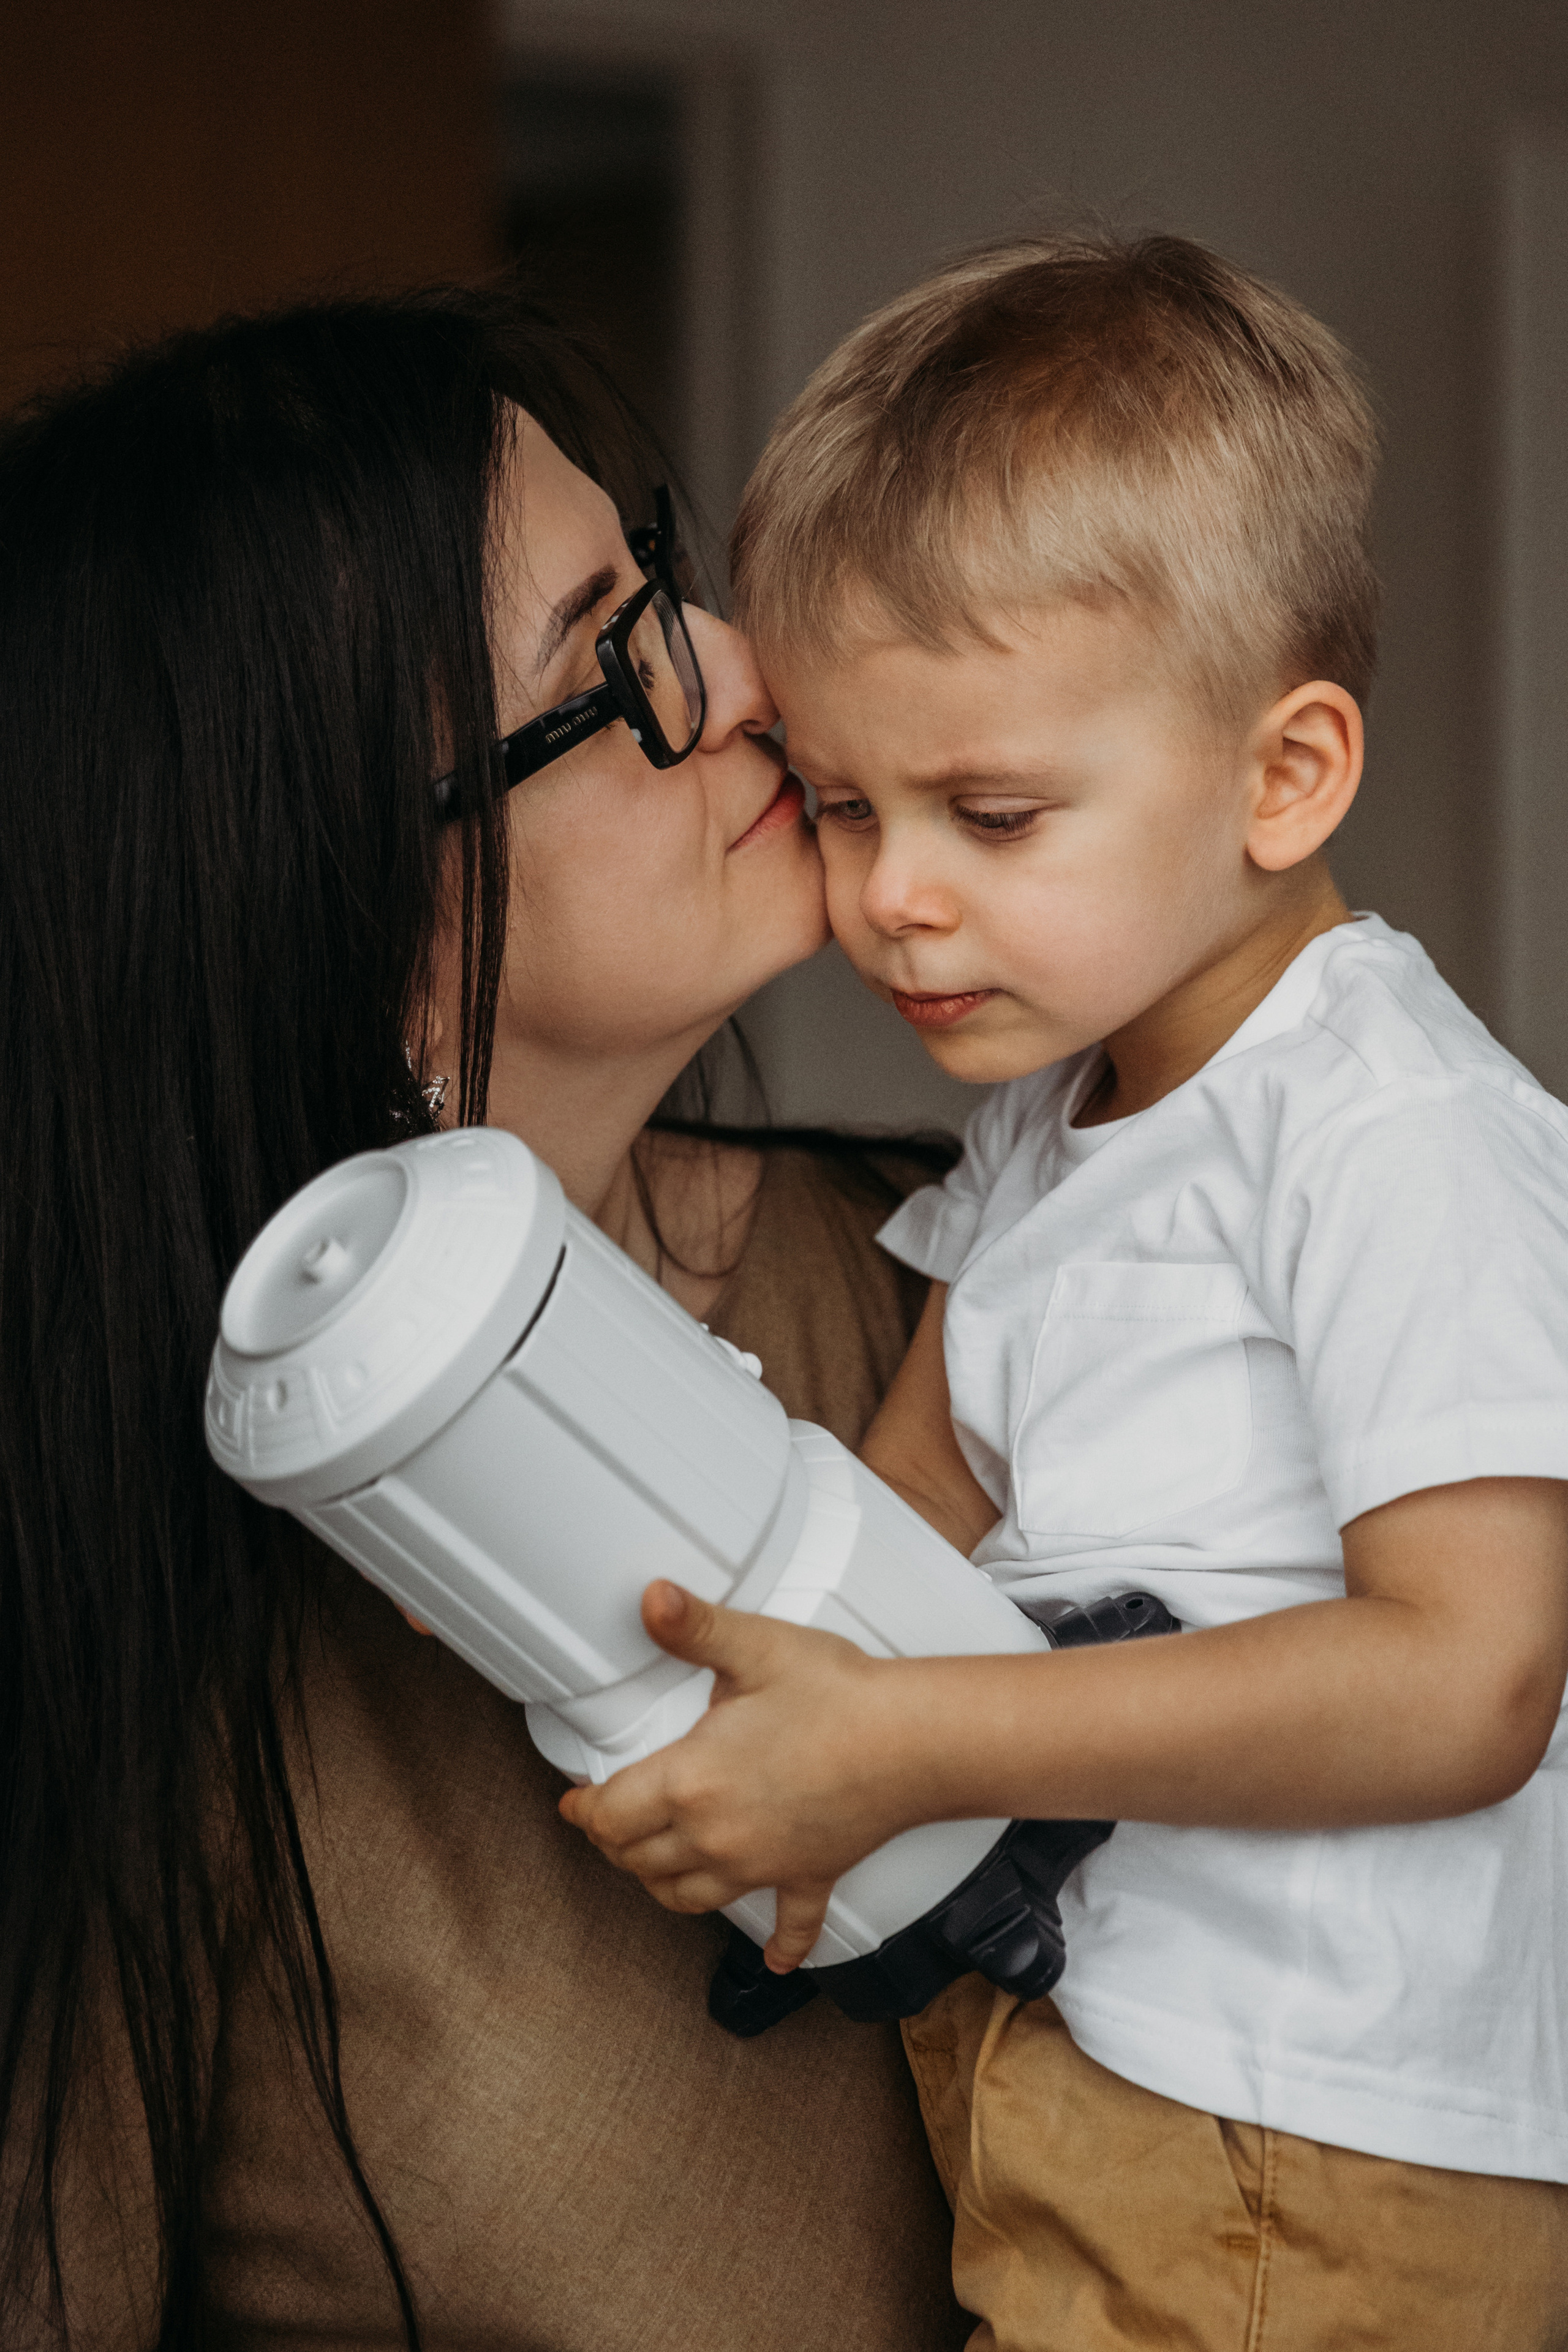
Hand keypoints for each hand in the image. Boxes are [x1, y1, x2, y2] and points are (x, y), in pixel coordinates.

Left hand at [559, 1581, 911, 1970]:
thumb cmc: (838, 1695)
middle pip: (639, 1860)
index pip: (612, 1813)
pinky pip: (790, 1925)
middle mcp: (717, 1837)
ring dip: (662, 1885)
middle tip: (608, 1823)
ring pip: (689, 1896)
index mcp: (691, 1782)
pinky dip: (781, 1946)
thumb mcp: (756, 1647)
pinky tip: (776, 1961)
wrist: (914, 1742)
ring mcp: (761, 1866)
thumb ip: (695, 1626)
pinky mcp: (809, 1877)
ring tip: (654, 1867)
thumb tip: (650, 1598)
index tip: (573, 1804)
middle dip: (614, 1844)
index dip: (583, 1810)